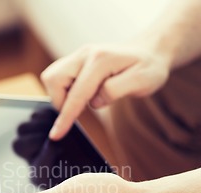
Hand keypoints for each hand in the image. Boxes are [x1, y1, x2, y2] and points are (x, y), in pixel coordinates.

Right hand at [41, 43, 170, 139]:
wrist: (149, 50)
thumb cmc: (148, 67)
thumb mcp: (143, 81)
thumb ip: (116, 90)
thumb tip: (94, 102)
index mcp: (100, 60)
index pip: (76, 93)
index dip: (65, 117)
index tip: (56, 135)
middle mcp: (85, 54)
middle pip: (53, 79)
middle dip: (59, 101)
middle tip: (78, 112)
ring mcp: (78, 56)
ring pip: (52, 77)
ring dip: (60, 95)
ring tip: (81, 102)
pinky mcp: (76, 61)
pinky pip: (58, 76)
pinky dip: (63, 90)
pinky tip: (81, 95)